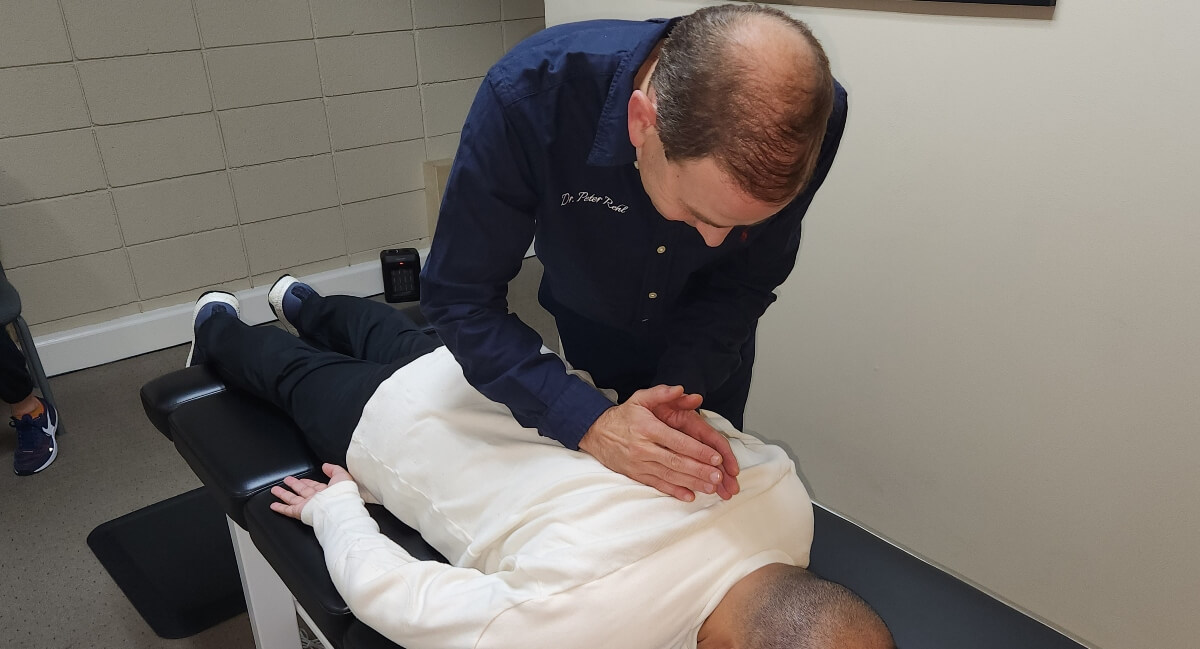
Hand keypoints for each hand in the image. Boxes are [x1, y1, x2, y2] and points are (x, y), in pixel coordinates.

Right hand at [269, 463, 353, 520]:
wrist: (339, 509)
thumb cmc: (343, 494)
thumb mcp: (341, 475)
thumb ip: (333, 469)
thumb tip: (326, 465)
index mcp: (326, 492)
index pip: (314, 485)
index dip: (307, 481)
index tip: (301, 479)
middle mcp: (316, 499)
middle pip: (301, 491)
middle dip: (294, 485)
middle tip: (286, 481)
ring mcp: (308, 506)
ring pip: (292, 499)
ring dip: (283, 494)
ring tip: (275, 490)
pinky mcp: (301, 512)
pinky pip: (288, 510)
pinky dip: (280, 508)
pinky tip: (274, 505)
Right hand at [579, 385, 733, 501]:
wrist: (597, 433)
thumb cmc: (624, 415)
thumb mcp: (640, 398)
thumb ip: (662, 393)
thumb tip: (682, 390)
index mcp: (647, 429)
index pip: (677, 442)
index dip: (697, 450)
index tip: (716, 457)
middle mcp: (643, 448)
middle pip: (675, 462)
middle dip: (699, 470)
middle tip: (718, 476)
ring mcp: (639, 464)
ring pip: (669, 476)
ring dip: (692, 482)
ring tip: (711, 487)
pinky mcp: (636, 475)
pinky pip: (657, 485)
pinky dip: (674, 491)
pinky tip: (689, 496)